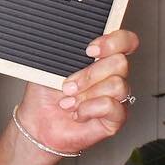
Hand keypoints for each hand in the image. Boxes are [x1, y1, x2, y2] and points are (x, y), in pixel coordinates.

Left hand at [14, 29, 138, 156]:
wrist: (39, 122)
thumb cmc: (45, 93)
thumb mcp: (50, 65)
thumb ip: (67, 51)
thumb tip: (73, 43)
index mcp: (99, 58)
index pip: (125, 41)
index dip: (114, 41)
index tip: (89, 50)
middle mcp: (111, 76)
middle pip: (120, 62)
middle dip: (89, 74)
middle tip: (68, 86)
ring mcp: (116, 97)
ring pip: (117, 84)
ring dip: (87, 94)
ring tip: (68, 102)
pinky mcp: (116, 118)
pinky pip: (112, 106)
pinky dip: (89, 109)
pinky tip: (78, 113)